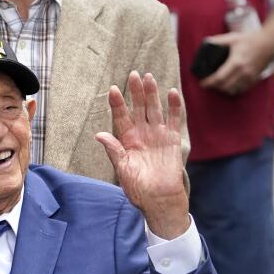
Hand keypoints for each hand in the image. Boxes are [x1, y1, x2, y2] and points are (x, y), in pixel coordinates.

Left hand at [95, 71, 190, 238]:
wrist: (159, 199)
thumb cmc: (138, 187)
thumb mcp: (122, 169)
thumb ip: (114, 150)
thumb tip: (99, 134)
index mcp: (127, 140)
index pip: (121, 116)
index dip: (118, 103)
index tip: (113, 89)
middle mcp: (142, 134)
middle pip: (138, 107)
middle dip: (136, 91)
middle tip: (133, 74)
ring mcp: (157, 135)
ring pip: (154, 109)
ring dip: (152, 93)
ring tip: (149, 77)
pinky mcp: (172, 139)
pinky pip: (174, 119)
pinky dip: (175, 106)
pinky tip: (172, 92)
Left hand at [199, 31, 273, 95]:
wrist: (269, 43)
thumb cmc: (251, 39)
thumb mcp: (233, 37)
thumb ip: (218, 41)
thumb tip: (206, 42)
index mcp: (236, 62)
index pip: (219, 78)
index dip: (209, 82)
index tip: (202, 83)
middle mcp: (243, 72)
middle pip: (225, 87)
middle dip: (215, 87)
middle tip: (209, 83)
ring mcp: (250, 77)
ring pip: (233, 90)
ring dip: (224, 89)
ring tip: (218, 84)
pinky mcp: (254, 79)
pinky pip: (242, 90)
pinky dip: (234, 89)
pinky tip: (230, 85)